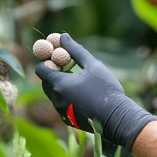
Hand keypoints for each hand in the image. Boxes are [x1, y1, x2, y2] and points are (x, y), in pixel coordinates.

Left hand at [35, 34, 156, 150]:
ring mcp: (61, 112)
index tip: (58, 57)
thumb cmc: (105, 89)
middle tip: (69, 67)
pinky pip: (62, 105)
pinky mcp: (69, 120)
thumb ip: (75, 50)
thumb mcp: (93, 65)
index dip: (47, 60)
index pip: (40, 69)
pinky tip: (84, 95)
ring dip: (62, 85)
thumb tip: (62, 36)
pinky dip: (68, 97)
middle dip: (54, 73)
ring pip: (54, 94)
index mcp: (59, 84)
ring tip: (80, 80)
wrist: (116, 117)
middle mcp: (56, 99)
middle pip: (46, 82)